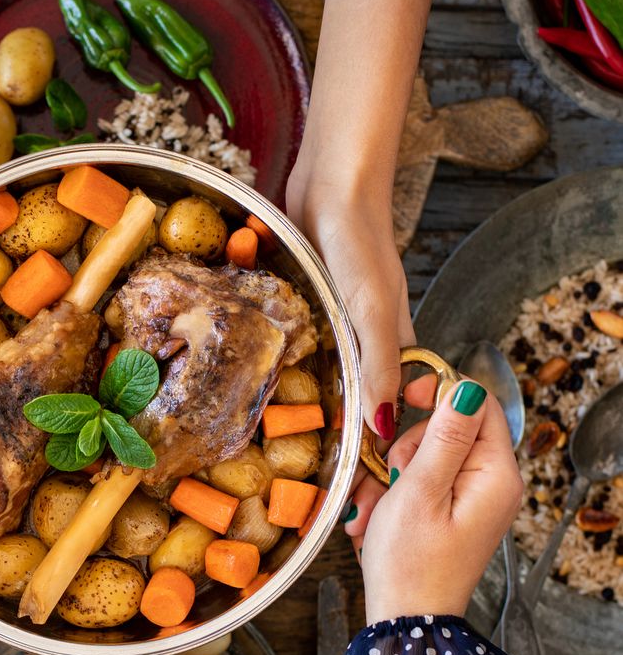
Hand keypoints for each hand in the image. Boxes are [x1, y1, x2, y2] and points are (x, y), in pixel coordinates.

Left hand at [287, 179, 413, 441]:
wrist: (335, 178)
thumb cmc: (359, 243)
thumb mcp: (371, 311)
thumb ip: (379, 366)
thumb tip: (383, 427)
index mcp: (390, 341)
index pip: (392, 400)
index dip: (379, 435)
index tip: (355, 476)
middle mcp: (365, 333)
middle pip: (358, 386)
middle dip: (338, 421)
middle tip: (306, 460)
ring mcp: (338, 314)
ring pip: (328, 362)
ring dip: (309, 389)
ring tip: (273, 429)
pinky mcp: (311, 294)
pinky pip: (301, 333)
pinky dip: (287, 351)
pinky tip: (261, 368)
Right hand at [354, 376, 522, 623]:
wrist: (405, 621)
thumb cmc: (410, 565)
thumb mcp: (420, 492)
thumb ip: (444, 437)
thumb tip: (463, 388)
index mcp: (495, 475)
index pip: (478, 404)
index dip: (439, 392)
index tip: (400, 399)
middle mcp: (491, 484)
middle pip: (447, 430)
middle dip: (404, 447)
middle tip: (385, 477)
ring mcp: (472, 500)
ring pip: (426, 457)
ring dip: (390, 475)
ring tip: (373, 507)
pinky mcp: (452, 513)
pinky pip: (421, 484)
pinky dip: (393, 494)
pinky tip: (376, 517)